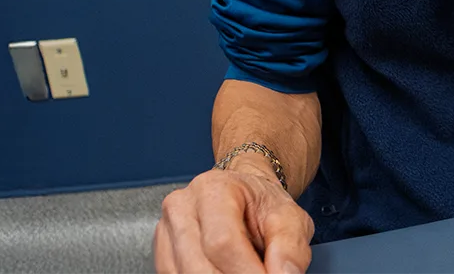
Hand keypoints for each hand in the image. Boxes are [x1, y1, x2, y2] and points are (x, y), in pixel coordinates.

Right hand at [154, 161, 312, 273]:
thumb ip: (290, 247)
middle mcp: (182, 207)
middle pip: (198, 265)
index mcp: (214, 189)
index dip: (246, 272)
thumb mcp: (291, 218)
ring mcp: (166, 232)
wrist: (245, 197)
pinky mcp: (163, 254)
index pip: (222, 242)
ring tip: (246, 271)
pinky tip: (225, 273)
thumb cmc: (263, 205)